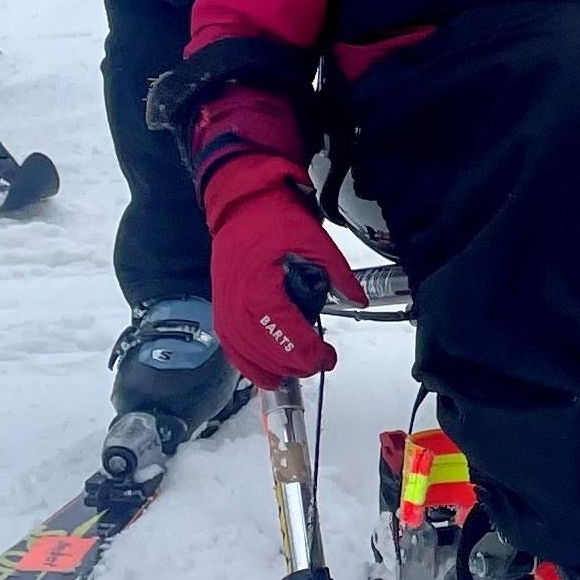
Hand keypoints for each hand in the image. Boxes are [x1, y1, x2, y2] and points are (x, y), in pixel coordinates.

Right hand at [205, 164, 349, 388]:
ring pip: (243, 353)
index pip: (285, 334)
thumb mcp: (315, 240)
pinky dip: (246, 361)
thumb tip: (358, 300)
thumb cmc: (274, 218)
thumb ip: (338, 274)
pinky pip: (230, 344)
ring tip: (291, 377)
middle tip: (316, 364)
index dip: (308, 352)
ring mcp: (225, 306)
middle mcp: (237, 303)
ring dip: (267, 370)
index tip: (328, 357)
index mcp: (260, 289)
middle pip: (263, 351)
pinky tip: (263, 370)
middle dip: (292, 364)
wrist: (242, 203)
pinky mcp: (221, 305)